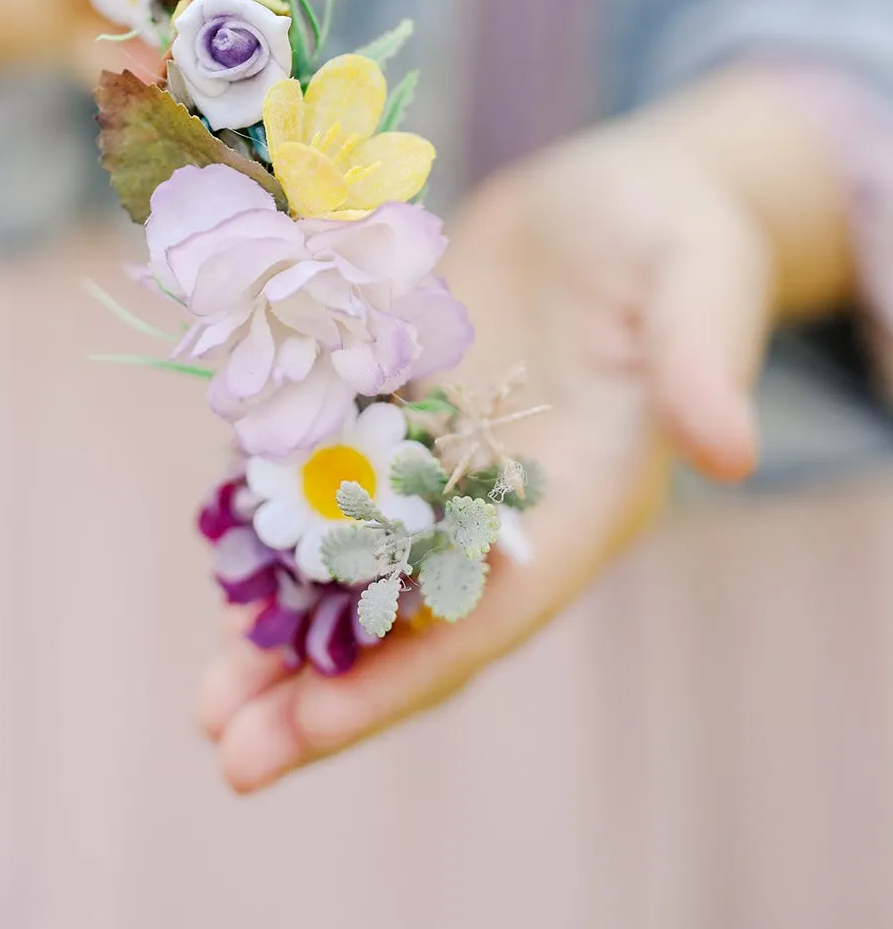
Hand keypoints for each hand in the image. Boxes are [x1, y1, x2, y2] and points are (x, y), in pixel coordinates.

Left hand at [198, 69, 853, 790]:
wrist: (625, 191)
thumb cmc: (675, 229)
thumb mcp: (698, 276)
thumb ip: (700, 360)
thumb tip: (731, 453)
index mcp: (588, 498)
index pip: (492, 611)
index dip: (404, 672)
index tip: (312, 723)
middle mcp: (511, 503)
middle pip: (412, 616)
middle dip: (323, 686)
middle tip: (227, 748)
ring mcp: (451, 461)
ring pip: (360, 566)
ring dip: (286, 632)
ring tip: (208, 700)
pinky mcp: (409, 409)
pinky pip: (334, 483)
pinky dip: (278, 528)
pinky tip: (221, 562)